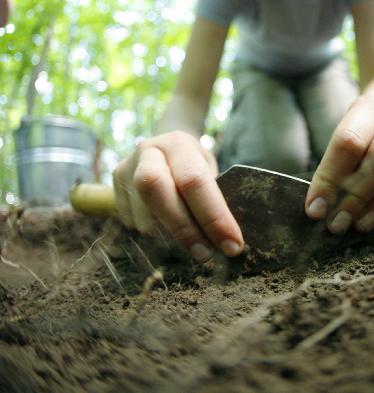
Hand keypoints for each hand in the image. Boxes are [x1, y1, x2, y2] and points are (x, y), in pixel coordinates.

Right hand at [113, 131, 243, 261]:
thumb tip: (228, 239)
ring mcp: (126, 170)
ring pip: (143, 216)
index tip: (232, 245)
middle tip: (206, 255)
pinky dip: (155, 238)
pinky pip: (133, 224)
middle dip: (185, 230)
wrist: (166, 148)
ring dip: (171, 239)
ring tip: (193, 246)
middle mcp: (147, 152)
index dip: (214, 217)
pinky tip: (171, 236)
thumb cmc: (195, 165)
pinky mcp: (114, 188)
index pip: (194, 180)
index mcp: (178, 144)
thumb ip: (216, 196)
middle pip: (156, 192)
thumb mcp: (210, 171)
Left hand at [305, 93, 373, 232]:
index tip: (316, 210)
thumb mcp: (343, 142)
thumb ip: (333, 170)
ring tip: (360, 224)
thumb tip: (319, 209)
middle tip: (338, 223)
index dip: (330, 179)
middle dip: (359, 194)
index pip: (349, 142)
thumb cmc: (360, 134)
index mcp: (369, 105)